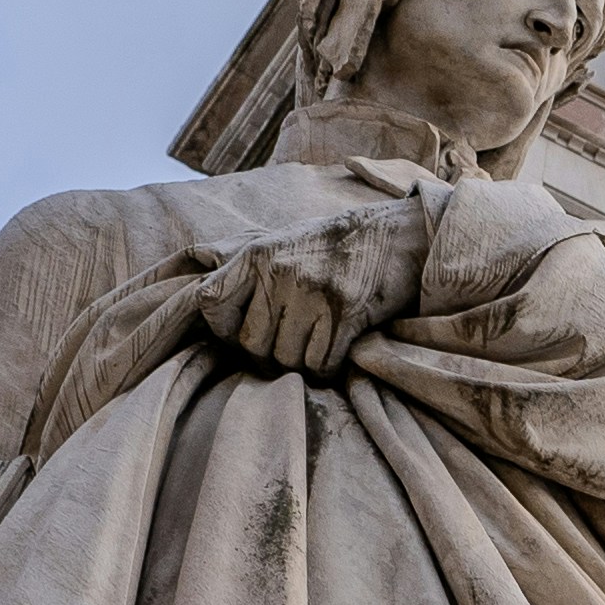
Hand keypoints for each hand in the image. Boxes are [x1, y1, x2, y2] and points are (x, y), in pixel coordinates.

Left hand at [205, 195, 433, 375]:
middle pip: (253, 344)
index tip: (241, 336)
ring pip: (288, 360)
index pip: (210, 302)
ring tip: (318, 345)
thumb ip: (248, 272)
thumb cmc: (335, 247)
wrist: (396, 236)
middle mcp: (280, 271)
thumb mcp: (282, 244)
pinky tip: (337, 351)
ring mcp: (313, 291)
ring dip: (303, 364)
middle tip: (292, 347)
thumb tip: (208, 306)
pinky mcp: (346, 311)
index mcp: (257, 255)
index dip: (222, 330)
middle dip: (271, 356)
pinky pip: (322, 364)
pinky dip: (328, 369)